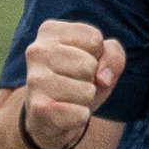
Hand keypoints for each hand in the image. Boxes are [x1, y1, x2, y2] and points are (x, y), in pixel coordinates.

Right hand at [20, 19, 125, 148]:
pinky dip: (79, 117)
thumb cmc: (78, 80)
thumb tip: (103, 78)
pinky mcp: (38, 108)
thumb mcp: (102, 60)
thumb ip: (113, 55)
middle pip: (90, 65)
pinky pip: (80, 114)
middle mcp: (36, 51)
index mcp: (50, 30)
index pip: (95, 39)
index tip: (79, 63)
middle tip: (73, 84)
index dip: (97, 56)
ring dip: (85, 100)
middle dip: (91, 79)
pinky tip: (63, 115)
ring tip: (68, 99)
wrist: (49, 118)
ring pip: (87, 91)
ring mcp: (34, 79)